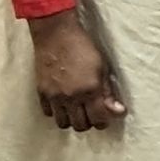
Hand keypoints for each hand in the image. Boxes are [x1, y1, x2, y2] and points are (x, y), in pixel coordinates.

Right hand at [29, 10, 125, 130]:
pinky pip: (48, 113)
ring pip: (63, 123)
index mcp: (90, 90)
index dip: (105, 120)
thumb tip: (117, 110)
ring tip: (77, 109)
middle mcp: (71, 97)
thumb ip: (108, 92)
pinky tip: (63, 102)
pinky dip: (57, 112)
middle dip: (90, 122)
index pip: (99, 120)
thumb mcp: (102, 67)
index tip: (108, 114)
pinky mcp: (41, 93)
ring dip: (72, 119)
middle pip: (81, 126)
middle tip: (93, 112)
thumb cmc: (82, 46)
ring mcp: (54, 96)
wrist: (56, 34)